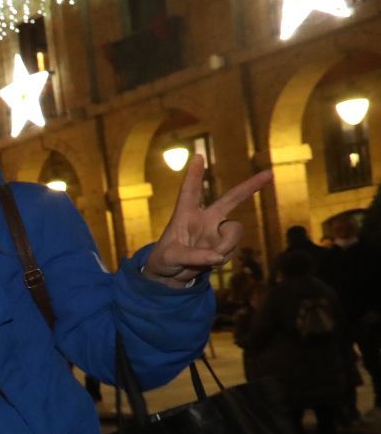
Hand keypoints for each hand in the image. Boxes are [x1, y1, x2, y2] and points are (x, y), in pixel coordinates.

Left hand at [143, 157, 271, 285]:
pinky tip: (210, 262)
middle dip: (249, 186)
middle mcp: (204, 219)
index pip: (190, 191)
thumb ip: (193, 256)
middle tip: (268, 174)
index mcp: (185, 214)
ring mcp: (216, 232)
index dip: (194, 175)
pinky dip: (223, 258)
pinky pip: (232, 249)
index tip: (197, 156)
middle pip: (230, 199)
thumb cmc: (164, 261)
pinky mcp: (224, 246)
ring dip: (225, 246)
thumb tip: (218, 256)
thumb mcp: (171, 258)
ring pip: (234, 232)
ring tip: (207, 257)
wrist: (170, 277)